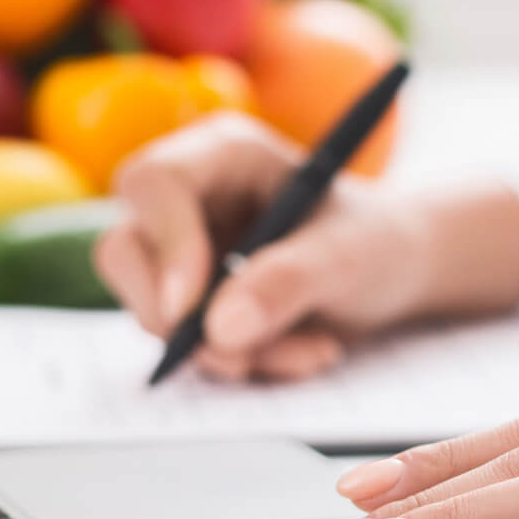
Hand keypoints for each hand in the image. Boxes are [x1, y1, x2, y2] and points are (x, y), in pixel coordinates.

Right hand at [94, 112, 518, 381]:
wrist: (393, 274)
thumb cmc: (376, 241)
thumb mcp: (351, 255)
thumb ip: (289, 280)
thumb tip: (220, 329)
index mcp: (221, 154)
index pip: (154, 184)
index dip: (165, 246)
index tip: (190, 311)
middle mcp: (187, 199)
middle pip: (124, 251)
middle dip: (172, 316)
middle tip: (237, 358)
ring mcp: (179, 254)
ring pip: (150, 310)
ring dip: (224, 353)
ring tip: (309, 351)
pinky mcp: (187, 303)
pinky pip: (183, 346)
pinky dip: (238, 364)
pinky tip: (298, 354)